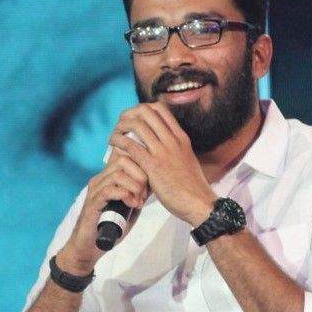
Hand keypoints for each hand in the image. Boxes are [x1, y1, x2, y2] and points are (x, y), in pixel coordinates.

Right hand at [58, 148, 148, 272]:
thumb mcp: (131, 207)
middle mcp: (100, 179)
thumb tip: (155, 182)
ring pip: (117, 173)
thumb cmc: (111, 227)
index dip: (142, 166)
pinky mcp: (92, 202)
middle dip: (140, 175)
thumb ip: (140, 193)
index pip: (126, 156)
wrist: (90, 247)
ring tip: (138, 201)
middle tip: (144, 194)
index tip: (149, 185)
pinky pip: (109, 189)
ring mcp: (95, 190)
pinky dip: (125, 195)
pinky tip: (132, 205)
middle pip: (123, 160)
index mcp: (109, 177)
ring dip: (134, 186)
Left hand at [109, 103, 216, 226]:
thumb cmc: (191, 187)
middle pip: (146, 111)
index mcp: (181, 137)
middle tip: (121, 124)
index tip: (134, 118)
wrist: (199, 203)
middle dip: (129, 114)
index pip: (160, 108)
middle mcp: (172, 140)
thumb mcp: (186, 159)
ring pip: (137, 124)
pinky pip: (131, 146)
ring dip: (121, 126)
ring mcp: (163, 152)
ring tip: (114, 135)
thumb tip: (158, 145)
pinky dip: (118, 141)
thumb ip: (173, 149)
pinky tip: (113, 145)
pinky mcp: (153, 166)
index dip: (142, 109)